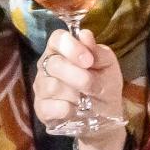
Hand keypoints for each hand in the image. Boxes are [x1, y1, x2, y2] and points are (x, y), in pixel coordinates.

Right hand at [33, 29, 125, 149]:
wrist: (105, 114)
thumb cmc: (105, 83)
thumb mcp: (109, 66)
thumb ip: (98, 51)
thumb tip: (85, 35)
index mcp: (62, 49)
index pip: (57, 38)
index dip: (71, 47)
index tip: (88, 61)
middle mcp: (47, 65)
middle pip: (53, 64)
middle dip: (78, 76)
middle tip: (92, 85)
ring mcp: (41, 87)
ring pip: (52, 86)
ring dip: (75, 95)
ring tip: (85, 99)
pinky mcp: (40, 108)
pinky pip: (49, 107)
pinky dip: (67, 110)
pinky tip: (75, 110)